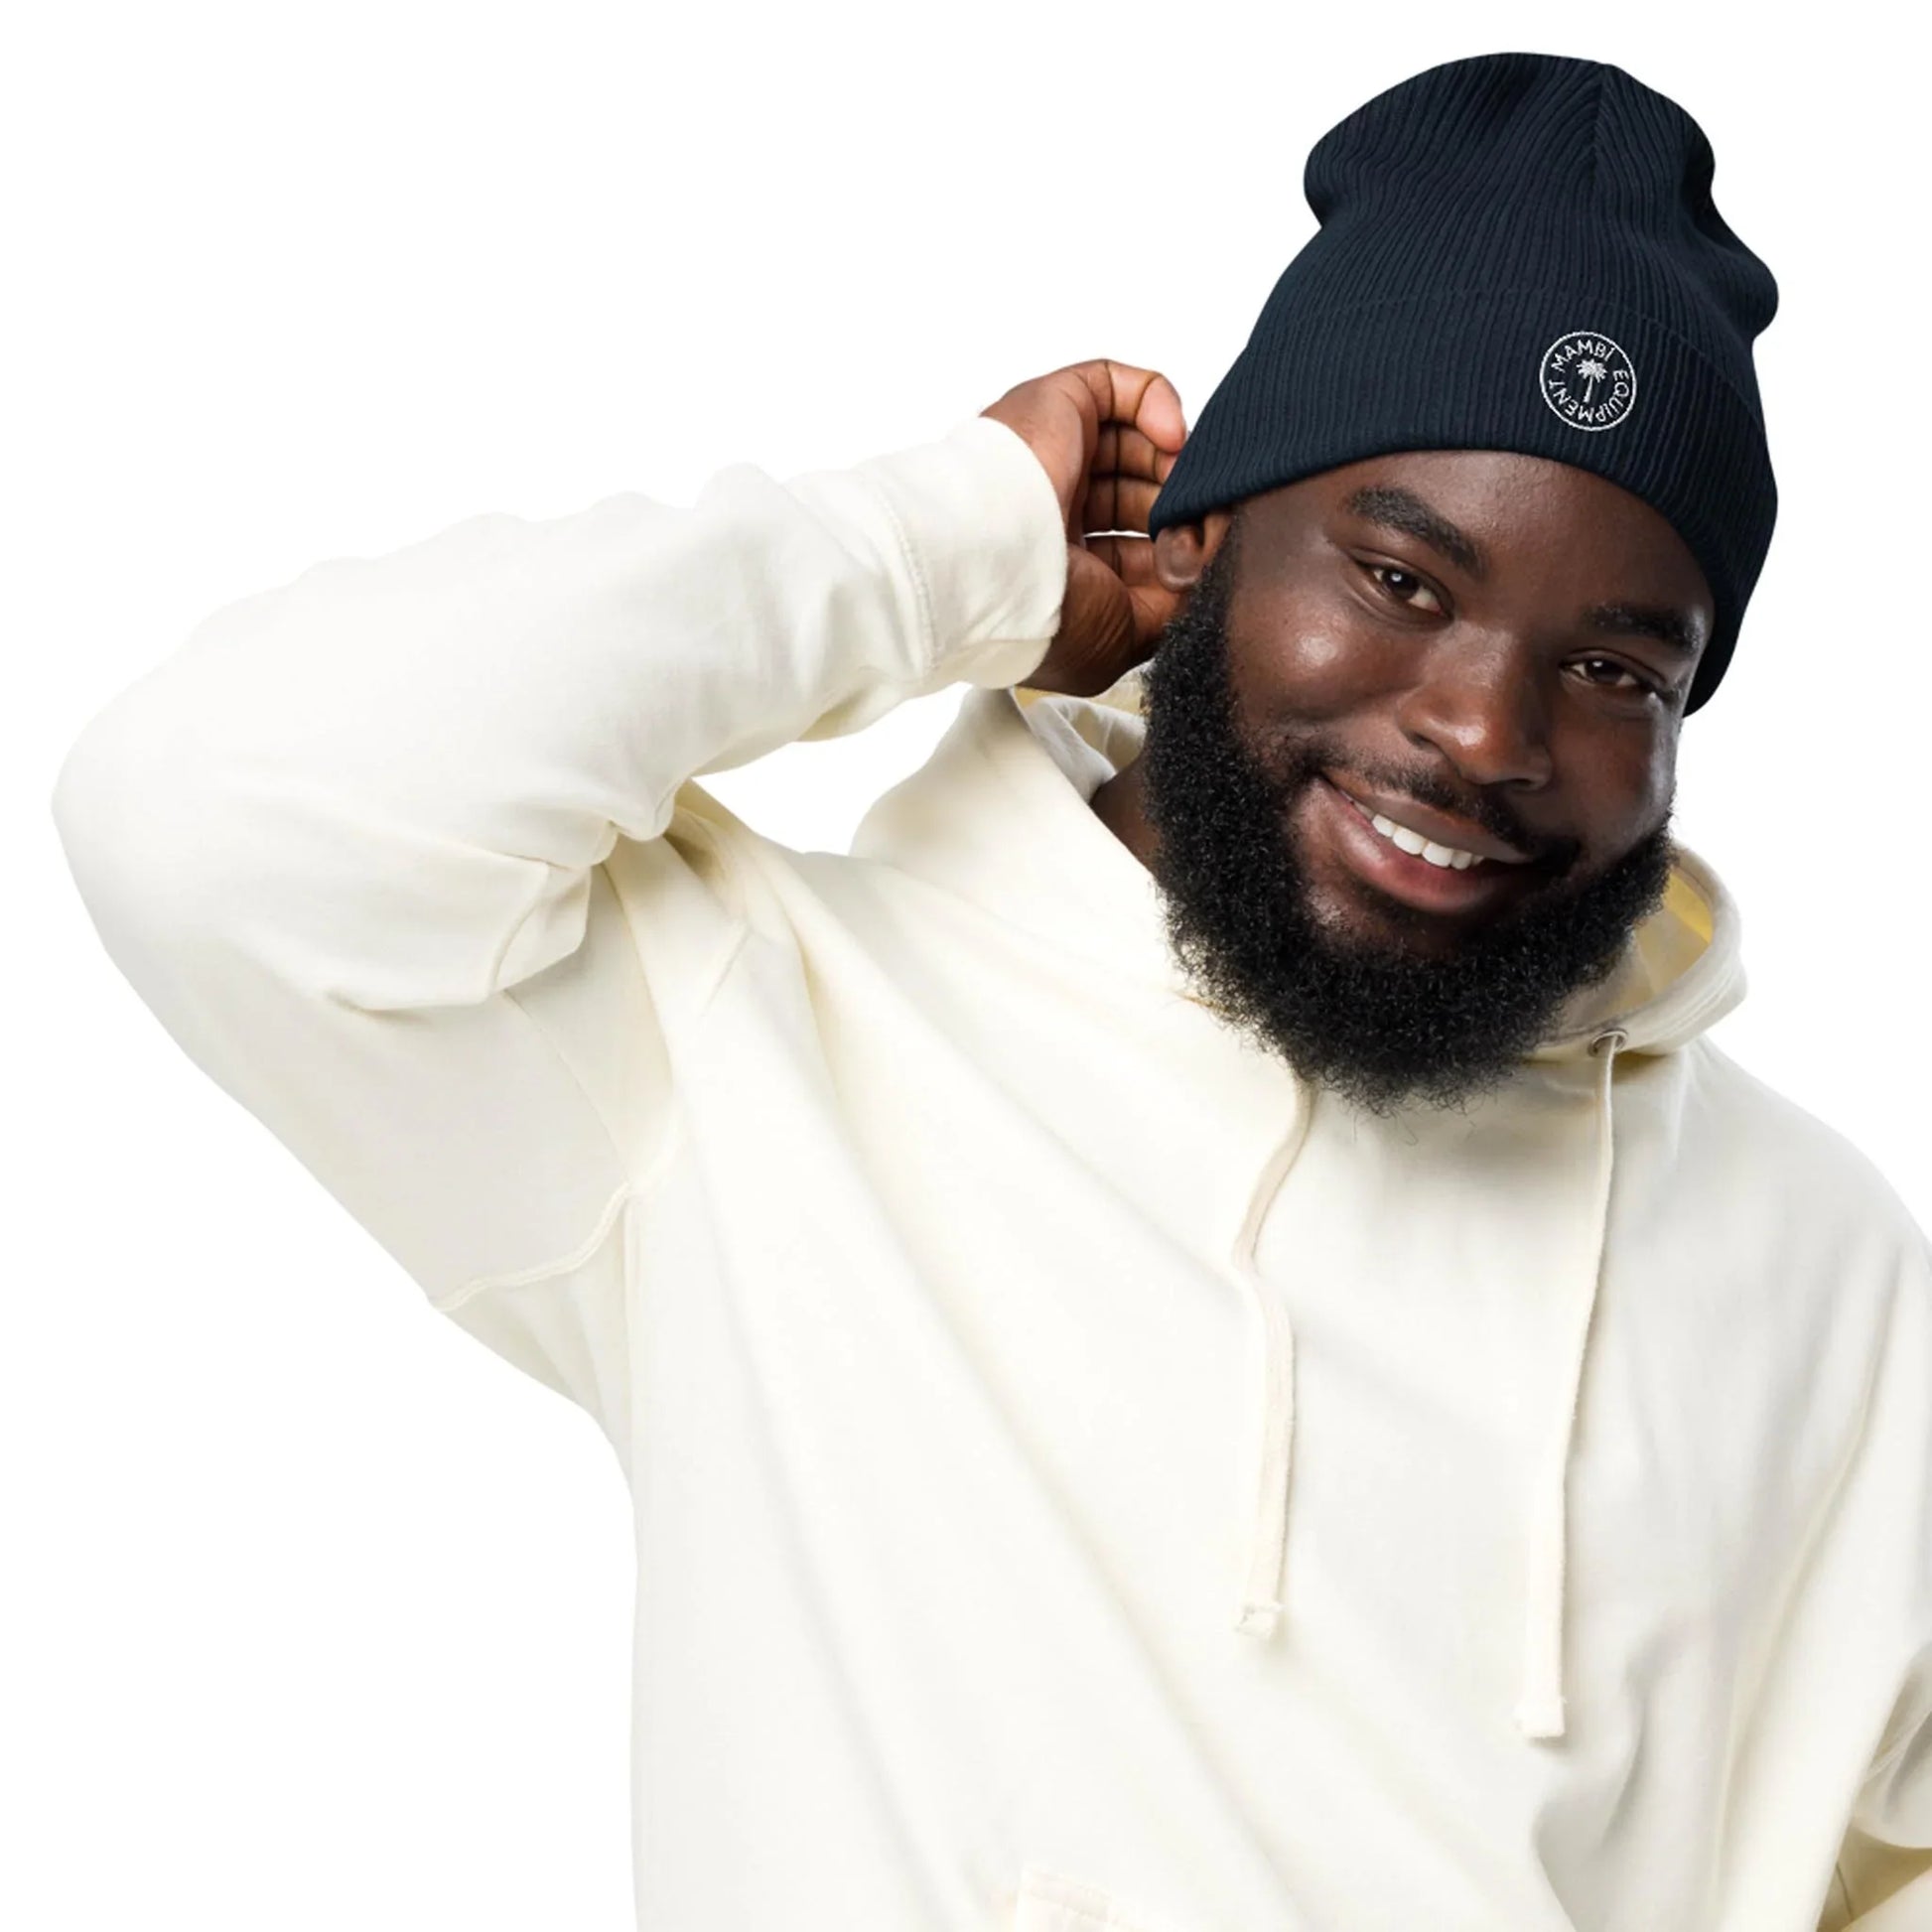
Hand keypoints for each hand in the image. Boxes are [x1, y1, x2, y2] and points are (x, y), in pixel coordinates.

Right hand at [980, 359, 1187, 697]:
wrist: (997, 565)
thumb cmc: (1043, 613)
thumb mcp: (1124, 637)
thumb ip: (1171, 607)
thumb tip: (1207, 572)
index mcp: (1061, 570)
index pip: (1133, 550)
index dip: (1173, 553)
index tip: (1200, 563)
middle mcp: (1054, 512)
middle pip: (1138, 494)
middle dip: (1177, 510)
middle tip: (1200, 525)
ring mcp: (1053, 457)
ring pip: (1132, 441)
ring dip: (1173, 463)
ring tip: (1187, 487)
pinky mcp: (1056, 406)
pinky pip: (1116, 385)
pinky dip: (1157, 403)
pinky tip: (1170, 438)